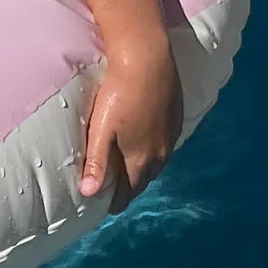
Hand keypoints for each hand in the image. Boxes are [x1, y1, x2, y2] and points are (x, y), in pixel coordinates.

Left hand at [81, 41, 182, 213]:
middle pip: (145, 178)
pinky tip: (150, 145)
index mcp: (141, 159)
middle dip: (132, 187)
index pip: (129, 189)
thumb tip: (89, 193)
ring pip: (158, 161)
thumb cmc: (118, 94)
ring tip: (134, 172)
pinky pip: (167, 143)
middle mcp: (161, 152)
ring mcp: (172, 134)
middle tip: (120, 193)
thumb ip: (96, 162)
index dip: (118, 200)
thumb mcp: (101, 130)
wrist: (147, 59)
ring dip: (146, 169)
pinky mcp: (177, 117)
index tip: (110, 208)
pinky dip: (156, 150)